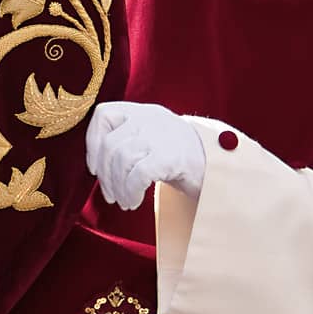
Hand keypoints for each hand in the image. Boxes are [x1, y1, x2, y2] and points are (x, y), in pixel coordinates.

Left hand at [85, 101, 204, 210]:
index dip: (92, 143)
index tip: (94, 168)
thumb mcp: (152, 139)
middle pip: (110, 145)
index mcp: (143, 112)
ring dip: (118, 187)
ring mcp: (162, 136)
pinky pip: (138, 174)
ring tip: (124, 201)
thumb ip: (127, 142)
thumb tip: (97, 167)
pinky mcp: (172, 157)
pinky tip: (133, 201)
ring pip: (122, 160)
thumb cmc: (180, 158)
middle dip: (105, 176)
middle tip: (110, 196)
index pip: (103, 114)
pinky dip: (130, 191)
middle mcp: (150, 119)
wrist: (220, 168)